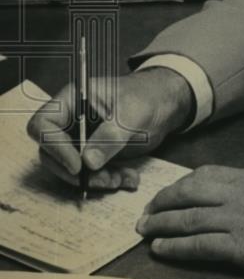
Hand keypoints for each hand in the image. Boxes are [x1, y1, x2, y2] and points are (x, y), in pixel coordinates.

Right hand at [27, 67, 193, 191]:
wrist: (165, 104)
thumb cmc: (146, 97)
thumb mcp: (131, 114)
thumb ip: (110, 136)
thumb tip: (88, 162)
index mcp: (72, 101)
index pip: (43, 125)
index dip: (54, 147)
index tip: (78, 165)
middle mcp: (70, 122)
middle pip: (51, 153)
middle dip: (76, 172)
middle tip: (104, 180)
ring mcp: (81, 139)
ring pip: (71, 169)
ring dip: (95, 180)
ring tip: (122, 180)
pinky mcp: (94, 155)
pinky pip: (91, 174)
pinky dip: (108, 180)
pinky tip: (130, 179)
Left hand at [136, 165, 243, 278]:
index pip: (208, 174)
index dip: (183, 184)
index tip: (170, 192)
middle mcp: (242, 194)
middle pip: (191, 192)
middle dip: (164, 201)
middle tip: (146, 210)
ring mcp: (240, 220)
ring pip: (189, 218)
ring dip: (162, 224)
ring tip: (144, 230)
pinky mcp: (242, 247)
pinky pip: (199, 245)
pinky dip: (176, 246)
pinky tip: (161, 249)